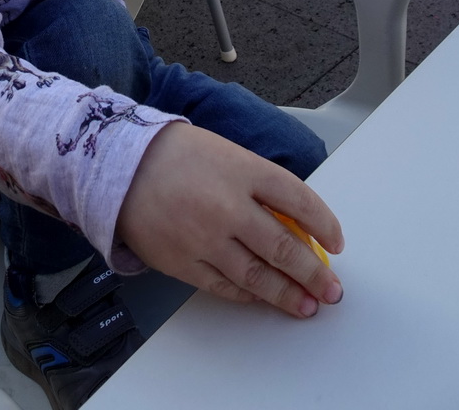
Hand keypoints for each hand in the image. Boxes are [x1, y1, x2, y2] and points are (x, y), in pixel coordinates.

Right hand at [117, 124, 343, 317]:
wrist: (121, 165)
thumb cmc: (176, 155)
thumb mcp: (226, 154)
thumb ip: (259, 185)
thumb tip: (295, 222)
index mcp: (243, 170)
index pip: (299, 200)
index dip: (325, 224)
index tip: (337, 241)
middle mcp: (227, 205)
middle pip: (284, 246)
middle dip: (314, 273)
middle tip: (331, 289)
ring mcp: (204, 237)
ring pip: (258, 276)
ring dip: (288, 294)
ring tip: (307, 305)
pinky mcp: (183, 262)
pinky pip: (225, 286)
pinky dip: (249, 296)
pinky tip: (263, 298)